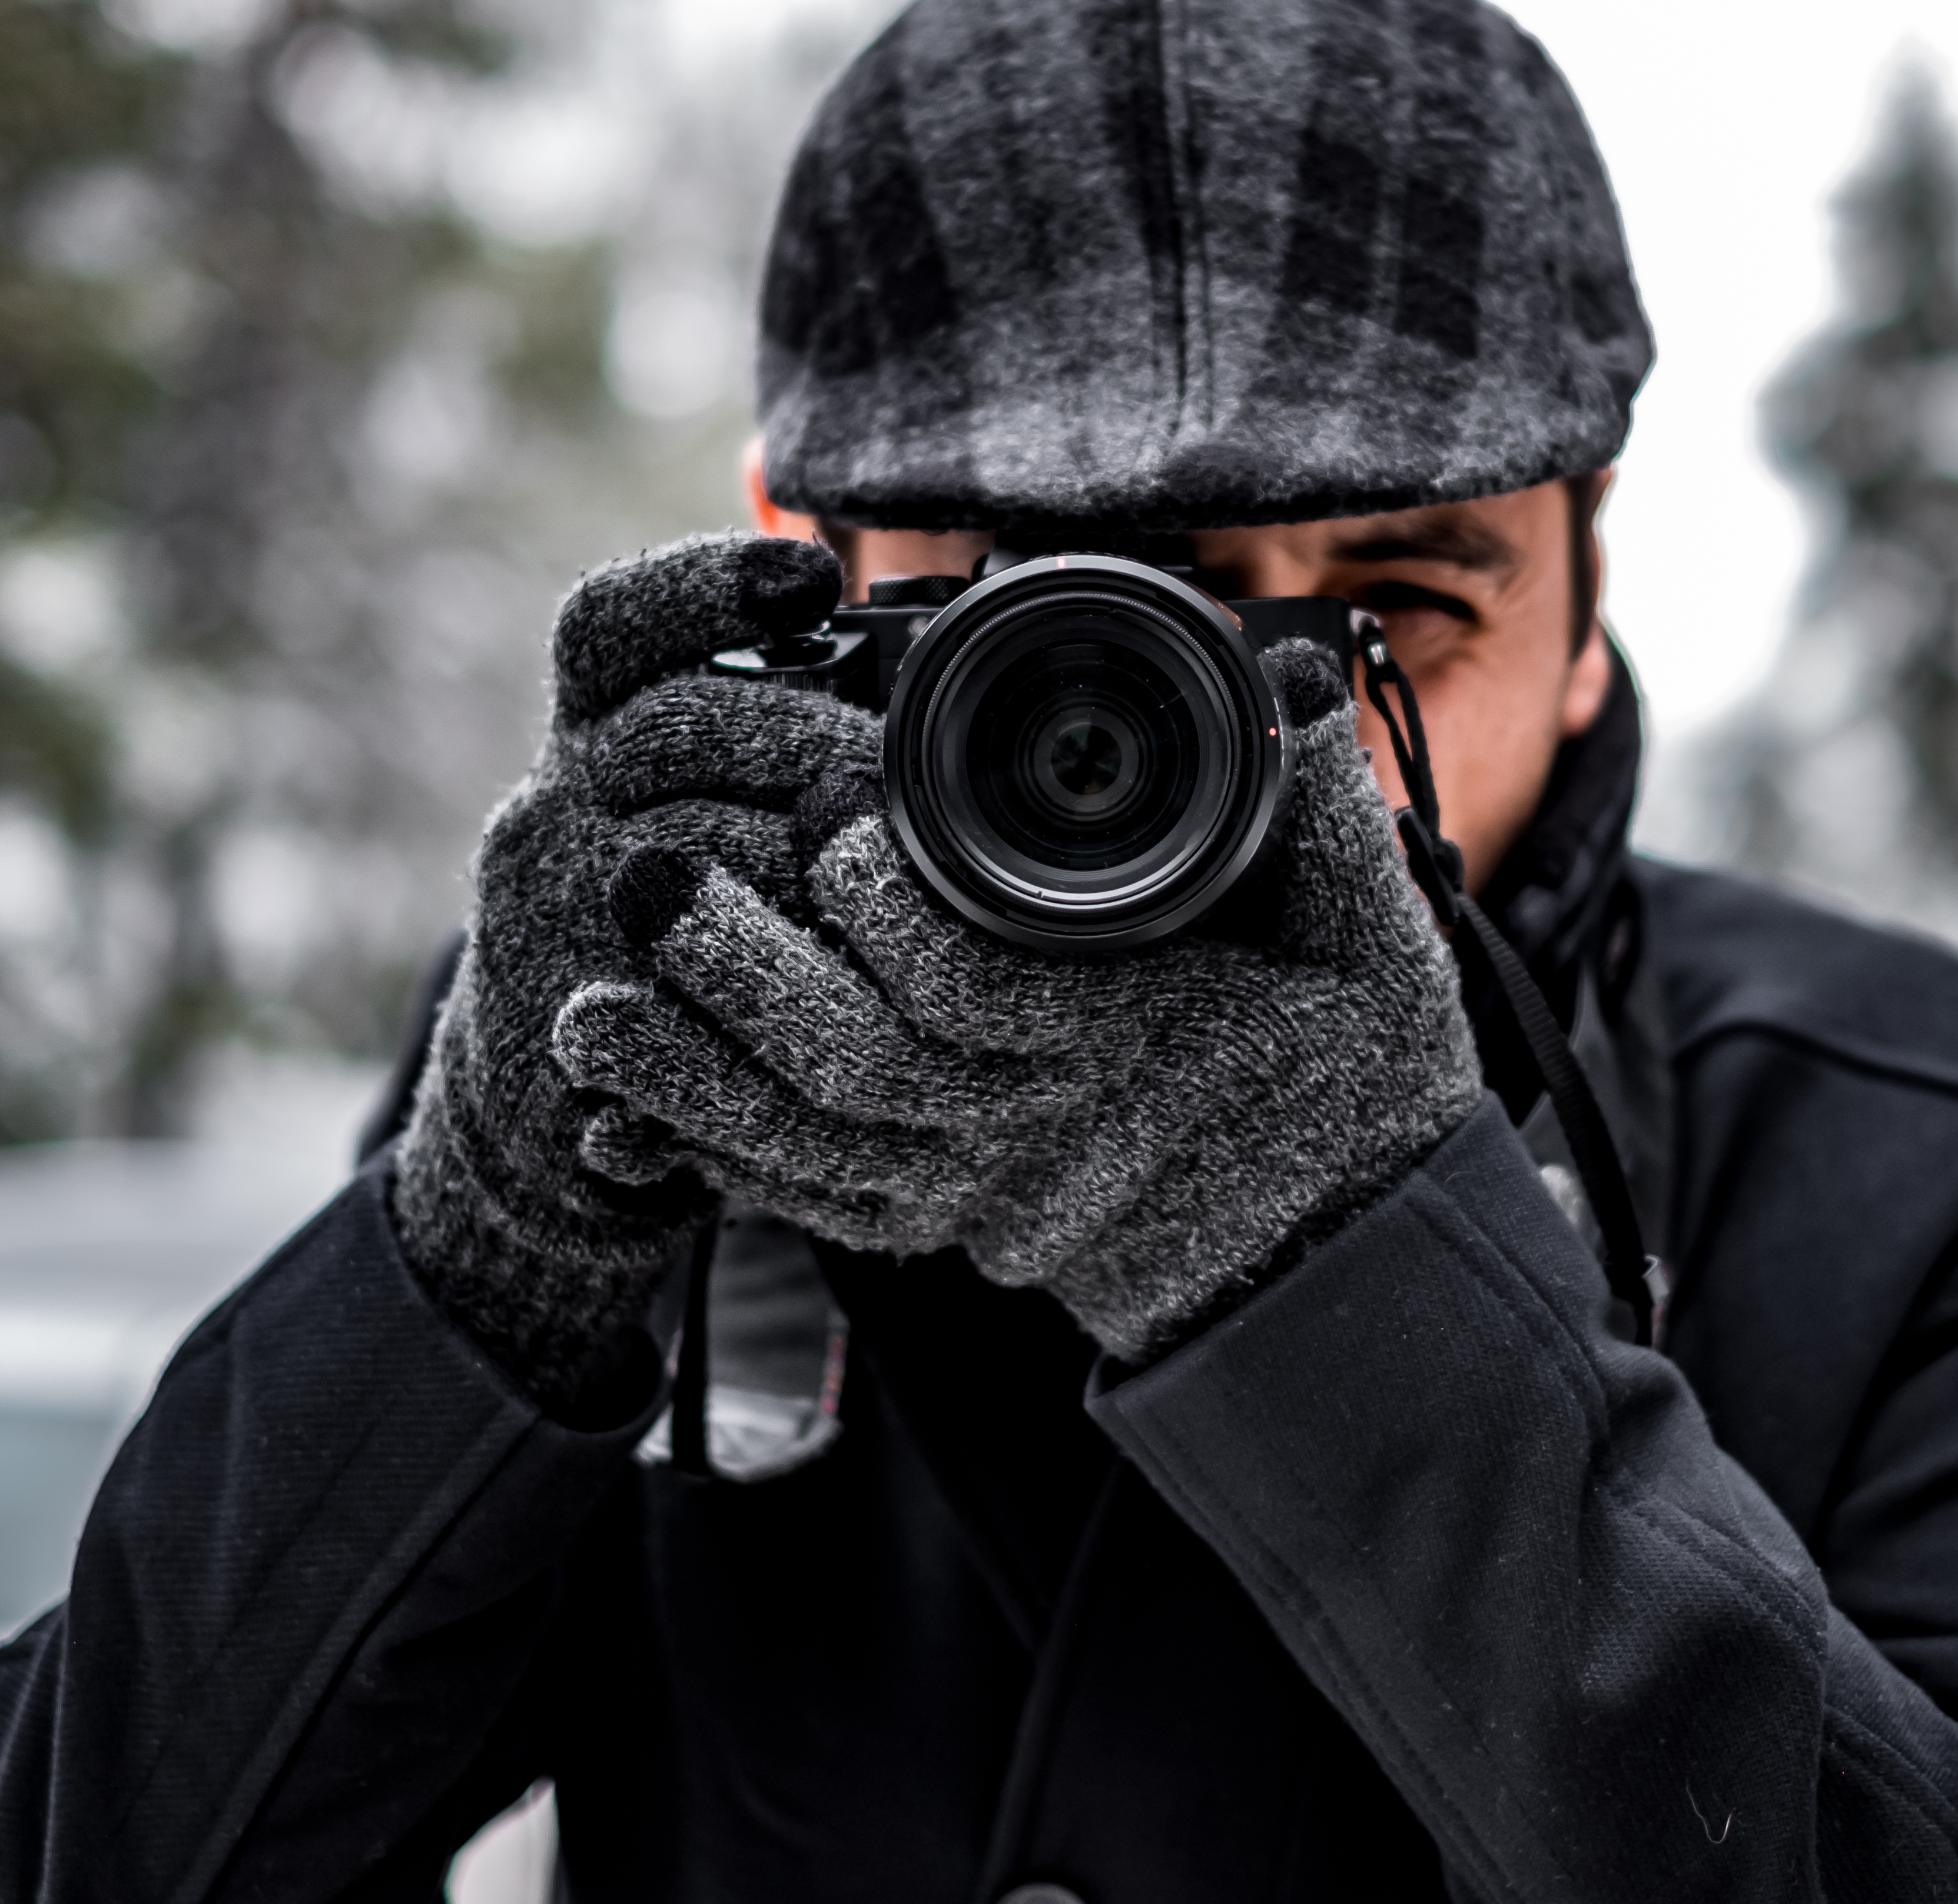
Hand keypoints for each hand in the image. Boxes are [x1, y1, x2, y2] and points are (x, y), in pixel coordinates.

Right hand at [390, 532, 874, 1404]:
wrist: (542, 1112)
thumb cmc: (652, 940)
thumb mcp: (675, 812)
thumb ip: (750, 736)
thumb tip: (895, 648)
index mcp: (581, 744)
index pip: (611, 627)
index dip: (703, 585)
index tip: (803, 577)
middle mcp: (549, 810)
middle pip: (675, 724)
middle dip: (806, 735)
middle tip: (890, 771)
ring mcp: (550, 916)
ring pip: (689, 846)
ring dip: (804, 854)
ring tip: (881, 867)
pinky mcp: (580, 1014)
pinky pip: (687, 977)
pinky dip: (777, 965)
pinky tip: (844, 963)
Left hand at [553, 642, 1482, 1361]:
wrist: (1348, 1264)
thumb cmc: (1363, 1087)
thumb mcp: (1373, 949)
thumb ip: (1324, 824)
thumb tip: (1291, 693)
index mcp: (1141, 1039)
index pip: (979, 983)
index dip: (887, 906)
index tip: (828, 819)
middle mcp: (1046, 1127)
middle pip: (859, 1062)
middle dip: (737, 975)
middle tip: (638, 882)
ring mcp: (991, 1193)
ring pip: (814, 1150)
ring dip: (690, 1084)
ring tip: (584, 1016)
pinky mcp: (955, 1230)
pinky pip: (819, 1215)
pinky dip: (722, 1176)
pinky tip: (633, 1129)